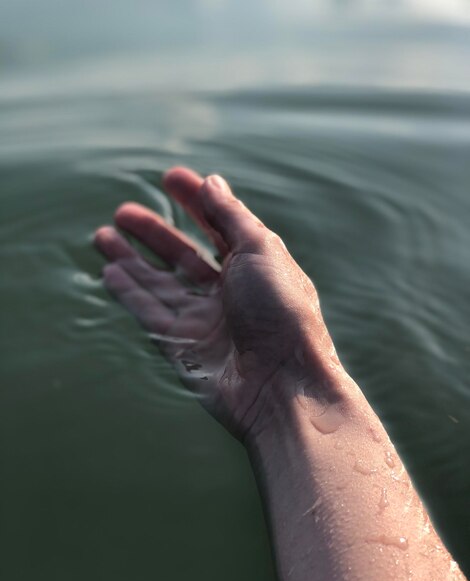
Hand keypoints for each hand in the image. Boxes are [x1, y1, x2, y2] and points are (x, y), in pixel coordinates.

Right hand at [94, 167, 340, 440]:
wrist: (281, 385)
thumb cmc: (281, 311)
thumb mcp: (261, 250)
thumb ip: (231, 216)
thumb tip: (211, 181)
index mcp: (255, 268)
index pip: (219, 226)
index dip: (196, 200)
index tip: (170, 176)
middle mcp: (229, 293)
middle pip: (184, 255)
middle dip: (155, 232)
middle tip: (124, 210)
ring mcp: (205, 321)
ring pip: (160, 283)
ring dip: (131, 259)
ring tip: (103, 234)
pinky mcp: (183, 347)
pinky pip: (150, 313)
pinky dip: (129, 292)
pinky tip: (110, 271)